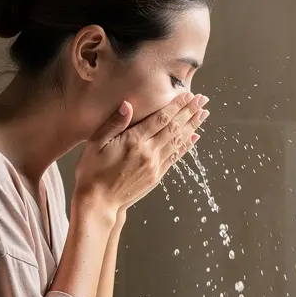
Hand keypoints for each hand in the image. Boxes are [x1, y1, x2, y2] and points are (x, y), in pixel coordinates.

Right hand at [73, 92, 208, 217]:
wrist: (98, 202)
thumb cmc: (92, 171)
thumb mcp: (95, 143)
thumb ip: (113, 123)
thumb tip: (128, 104)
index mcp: (134, 141)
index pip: (161, 118)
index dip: (176, 105)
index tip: (188, 94)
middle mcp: (148, 152)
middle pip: (174, 127)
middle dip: (190, 111)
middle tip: (203, 100)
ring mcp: (155, 165)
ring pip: (178, 141)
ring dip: (192, 126)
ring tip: (204, 113)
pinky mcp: (157, 176)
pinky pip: (175, 157)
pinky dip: (187, 145)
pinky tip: (194, 137)